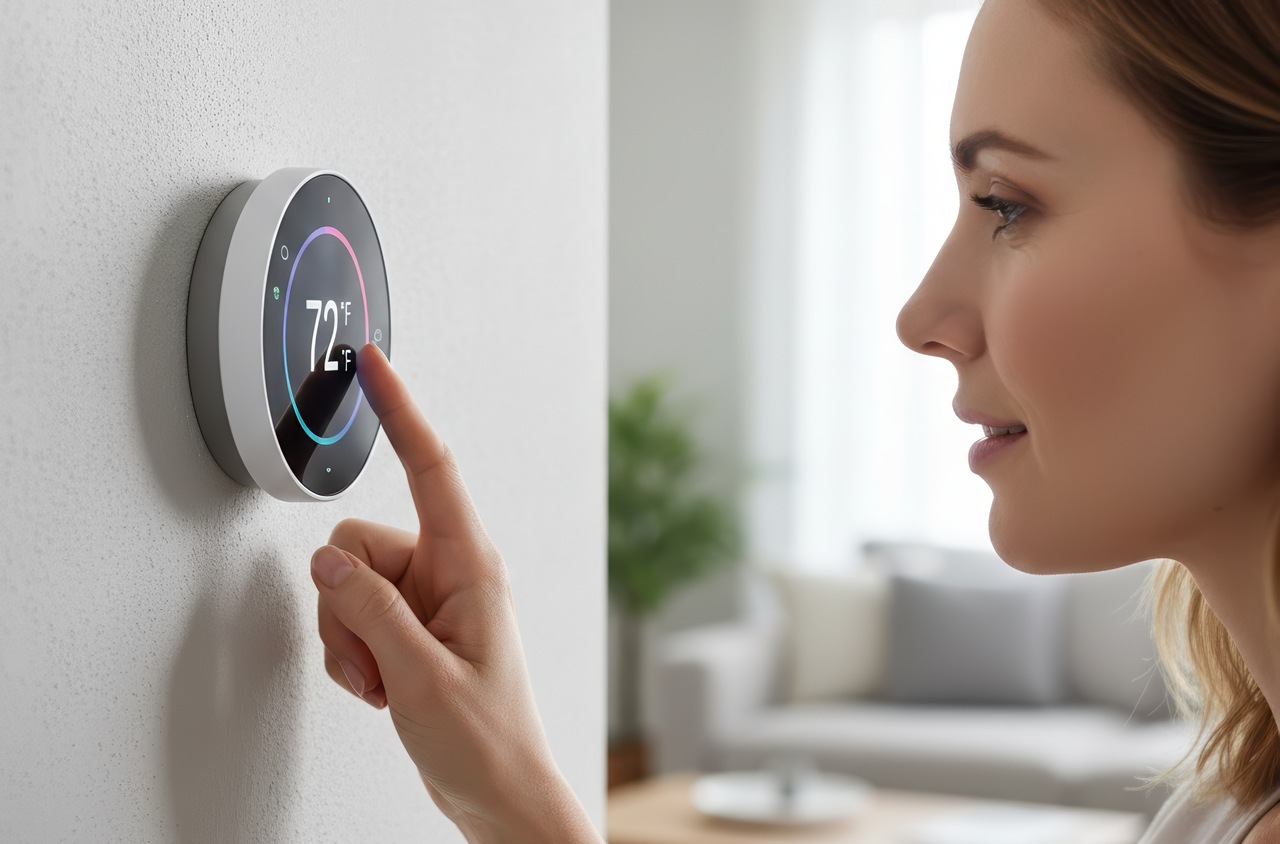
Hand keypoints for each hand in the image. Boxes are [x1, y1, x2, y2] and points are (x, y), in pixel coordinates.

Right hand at [310, 343, 599, 843]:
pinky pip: (351, 618)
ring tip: (385, 681)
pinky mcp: (409, 630)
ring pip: (347, 585)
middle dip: (347, 604)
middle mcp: (449, 573)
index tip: (376, 364)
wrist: (499, 793)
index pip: (430, 467)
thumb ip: (369, 610)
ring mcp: (427, 602)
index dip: (400, 411)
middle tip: (377, 657)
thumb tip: (326, 559)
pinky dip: (352, 656)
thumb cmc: (488, 741)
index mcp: (470, 565)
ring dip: (350, 639)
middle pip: (359, 544)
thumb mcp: (421, 675)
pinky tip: (381, 688)